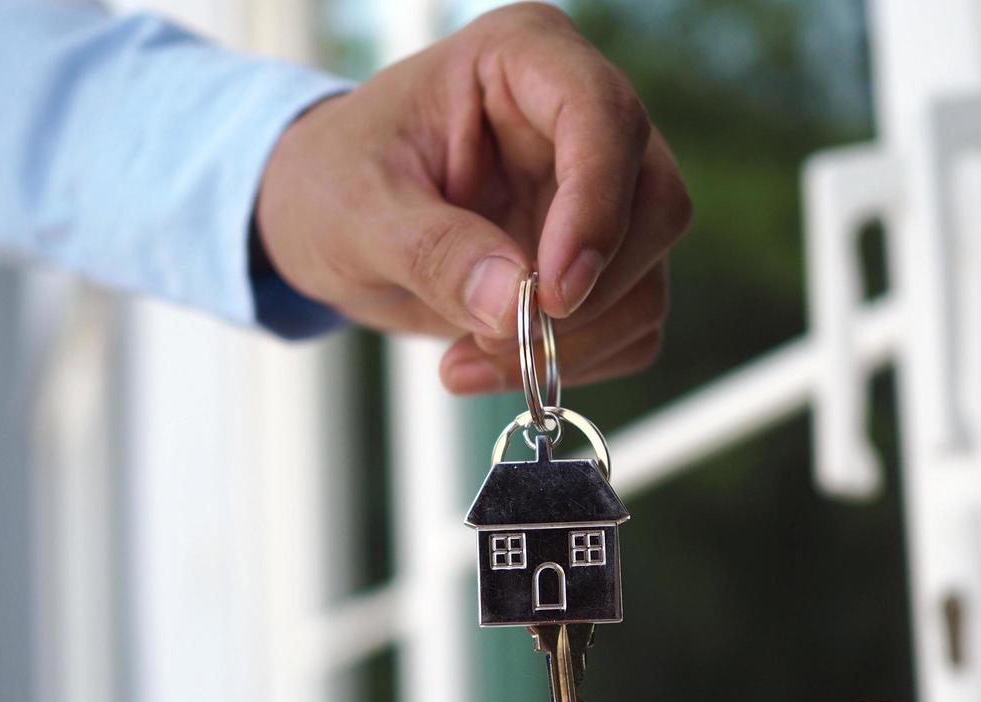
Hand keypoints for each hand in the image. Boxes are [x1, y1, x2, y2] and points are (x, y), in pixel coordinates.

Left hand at [256, 2, 690, 393]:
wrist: (324, 224)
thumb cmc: (333, 183)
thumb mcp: (358, 212)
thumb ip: (433, 251)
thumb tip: (512, 304)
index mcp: (525, 59)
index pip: (604, 118)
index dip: (595, 209)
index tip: (552, 294)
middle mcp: (583, 119)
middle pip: (656, 204)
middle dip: (589, 293)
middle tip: (502, 339)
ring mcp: (601, 194)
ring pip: (649, 276)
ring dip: (574, 344)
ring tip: (470, 361)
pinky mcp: (601, 261)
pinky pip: (631, 324)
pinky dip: (575, 363)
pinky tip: (490, 363)